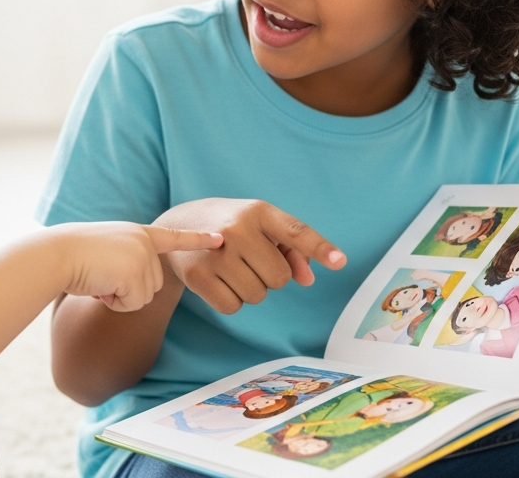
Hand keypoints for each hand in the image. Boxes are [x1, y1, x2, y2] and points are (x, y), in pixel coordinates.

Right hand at [49, 222, 222, 311]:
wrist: (58, 254)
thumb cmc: (72, 255)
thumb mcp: (106, 251)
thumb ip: (127, 262)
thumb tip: (138, 289)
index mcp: (138, 232)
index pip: (174, 237)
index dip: (198, 240)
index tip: (220, 239)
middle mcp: (145, 242)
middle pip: (152, 284)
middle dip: (126, 289)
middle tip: (101, 275)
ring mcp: (143, 257)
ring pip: (143, 296)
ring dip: (119, 296)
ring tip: (98, 277)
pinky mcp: (136, 274)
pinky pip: (133, 304)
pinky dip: (114, 302)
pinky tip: (99, 285)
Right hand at [151, 198, 345, 313]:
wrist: (178, 226)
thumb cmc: (232, 227)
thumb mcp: (261, 227)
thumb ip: (292, 250)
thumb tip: (307, 280)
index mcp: (258, 212)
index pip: (295, 231)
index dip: (319, 248)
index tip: (340, 262)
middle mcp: (237, 229)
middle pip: (279, 277)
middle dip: (271, 276)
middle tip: (250, 260)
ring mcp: (215, 253)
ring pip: (257, 295)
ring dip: (250, 289)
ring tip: (232, 268)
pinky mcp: (197, 276)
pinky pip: (233, 307)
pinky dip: (231, 300)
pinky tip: (219, 281)